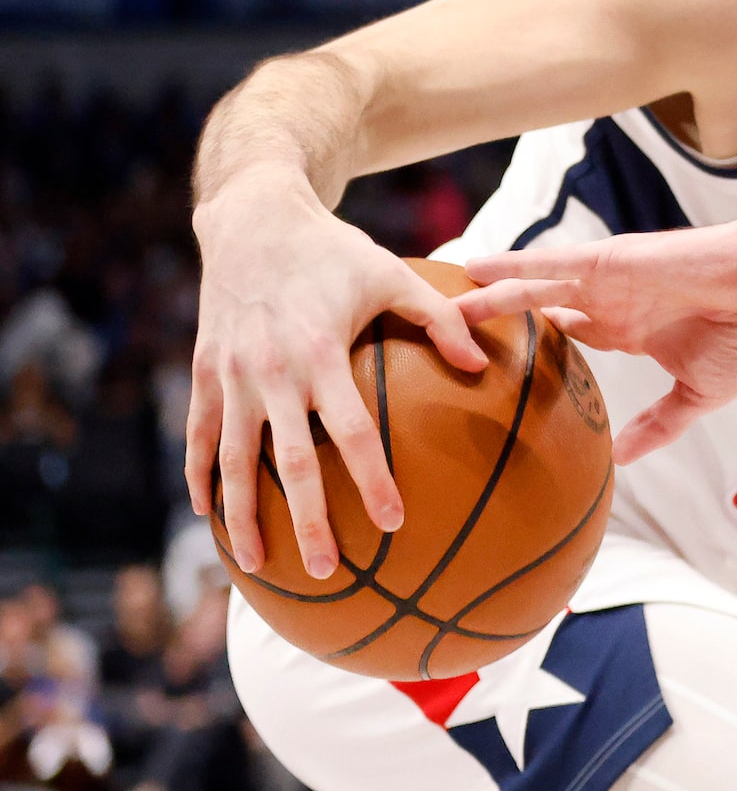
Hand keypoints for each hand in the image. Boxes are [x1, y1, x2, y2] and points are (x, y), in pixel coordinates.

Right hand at [189, 174, 490, 578]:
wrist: (252, 220)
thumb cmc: (335, 252)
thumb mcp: (392, 274)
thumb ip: (438, 319)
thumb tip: (484, 366)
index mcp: (320, 353)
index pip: (352, 432)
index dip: (371, 479)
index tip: (393, 522)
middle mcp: (270, 371)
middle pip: (289, 462)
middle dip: (306, 520)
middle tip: (329, 570)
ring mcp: (230, 376)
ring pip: (232, 460)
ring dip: (243, 515)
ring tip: (259, 564)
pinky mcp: (203, 373)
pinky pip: (198, 436)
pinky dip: (199, 478)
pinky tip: (209, 516)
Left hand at [460, 203, 736, 461]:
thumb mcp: (700, 394)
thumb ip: (659, 424)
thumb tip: (621, 460)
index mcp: (628, 330)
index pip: (567, 339)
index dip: (532, 352)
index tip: (493, 369)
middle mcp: (608, 303)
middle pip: (537, 312)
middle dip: (497, 324)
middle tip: (449, 338)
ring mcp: (605, 281)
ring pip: (532, 288)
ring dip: (489, 295)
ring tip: (442, 302)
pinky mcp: (607, 261)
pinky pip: (548, 263)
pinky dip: (511, 265)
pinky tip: (475, 267)